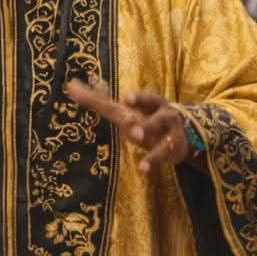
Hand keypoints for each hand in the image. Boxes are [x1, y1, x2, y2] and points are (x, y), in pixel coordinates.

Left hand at [64, 80, 188, 171]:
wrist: (186, 131)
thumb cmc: (145, 117)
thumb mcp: (126, 109)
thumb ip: (98, 100)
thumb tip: (70, 86)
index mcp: (151, 104)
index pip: (145, 99)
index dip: (137, 99)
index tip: (126, 99)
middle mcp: (163, 115)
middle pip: (156, 116)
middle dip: (145, 123)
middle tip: (129, 123)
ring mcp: (171, 133)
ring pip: (162, 139)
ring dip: (149, 139)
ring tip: (136, 141)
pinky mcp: (174, 150)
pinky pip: (163, 156)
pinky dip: (152, 162)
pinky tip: (142, 169)